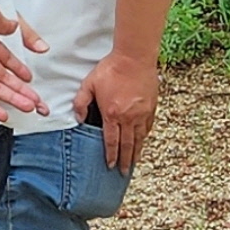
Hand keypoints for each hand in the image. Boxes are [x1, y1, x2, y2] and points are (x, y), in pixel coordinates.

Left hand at [0, 0, 47, 118]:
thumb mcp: (0, 20)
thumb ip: (17, 31)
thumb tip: (30, 38)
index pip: (9, 63)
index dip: (20, 72)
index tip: (31, 80)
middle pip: (6, 80)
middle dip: (23, 92)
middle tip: (37, 102)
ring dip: (13, 99)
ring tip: (29, 108)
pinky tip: (2, 114)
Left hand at [73, 49, 159, 171]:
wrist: (134, 57)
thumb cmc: (110, 69)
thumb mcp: (88, 85)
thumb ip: (81, 103)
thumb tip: (78, 118)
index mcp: (112, 114)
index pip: (111, 141)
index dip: (111, 155)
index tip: (111, 166)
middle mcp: (129, 117)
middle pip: (127, 144)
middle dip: (125, 160)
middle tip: (124, 172)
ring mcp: (142, 112)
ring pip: (140, 137)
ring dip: (137, 151)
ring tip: (135, 162)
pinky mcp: (152, 106)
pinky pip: (149, 126)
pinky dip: (145, 136)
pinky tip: (143, 141)